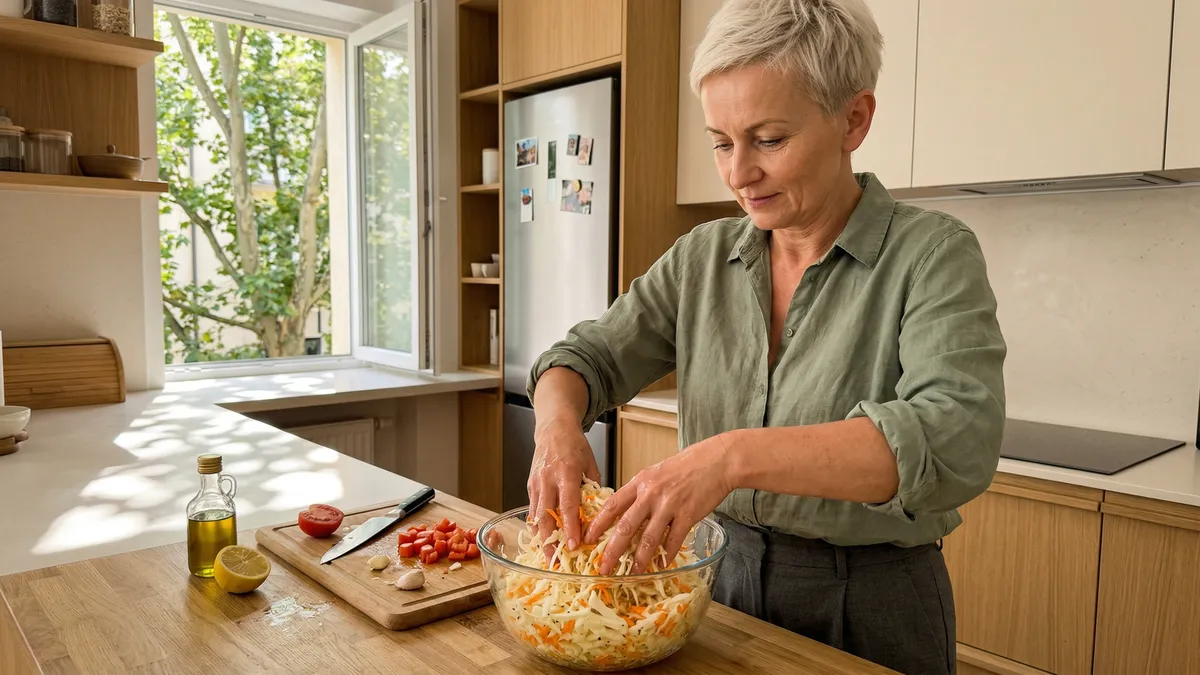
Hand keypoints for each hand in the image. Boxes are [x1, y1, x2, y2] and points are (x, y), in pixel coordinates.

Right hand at [528, 416, 600, 550]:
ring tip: (547, 557)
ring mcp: (536, 483)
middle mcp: (548, 479)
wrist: (553, 428)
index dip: (571, 528)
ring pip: (536, 516)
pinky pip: (533, 510)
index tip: (574, 546)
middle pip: (546, 516)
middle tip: (555, 561)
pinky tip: (542, 540)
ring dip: (541, 538)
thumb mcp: (591, 463)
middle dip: (550, 541)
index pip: (568, 505)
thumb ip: (594, 488)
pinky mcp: (530, 486)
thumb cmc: (575, 445)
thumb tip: (601, 512)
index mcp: (567, 473)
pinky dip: (537, 526)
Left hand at [584, 433, 734, 573]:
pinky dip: (666, 555)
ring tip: (633, 573)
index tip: (587, 538)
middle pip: (625, 526)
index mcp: (640, 482)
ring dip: (640, 559)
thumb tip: (624, 513)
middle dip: (612, 550)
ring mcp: (669, 505)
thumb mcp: (655, 473)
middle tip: (604, 567)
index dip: (598, 524)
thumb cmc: (686, 466)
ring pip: (648, 538)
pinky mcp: (688, 515)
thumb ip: (640, 492)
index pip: (612, 505)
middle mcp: (651, 494)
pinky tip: (662, 564)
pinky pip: (673, 540)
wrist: (716, 461)